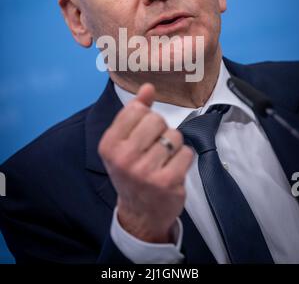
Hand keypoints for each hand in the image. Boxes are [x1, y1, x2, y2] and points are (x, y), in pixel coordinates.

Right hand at [98, 83, 193, 242]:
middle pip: (156, 120)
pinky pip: (186, 152)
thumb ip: (134, 112)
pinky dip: (183, 158)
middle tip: (154, 148)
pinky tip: (172, 169)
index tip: (142, 133)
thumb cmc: (132, 171)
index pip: (137, 109)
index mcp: (109, 144)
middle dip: (160, 130)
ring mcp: (145, 172)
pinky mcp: (167, 182)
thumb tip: (147, 87)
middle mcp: (124, 158)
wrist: (140, 212)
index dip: (146, 118)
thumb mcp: (124, 141)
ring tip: (163, 160)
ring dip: (173, 145)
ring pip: (174, 136)